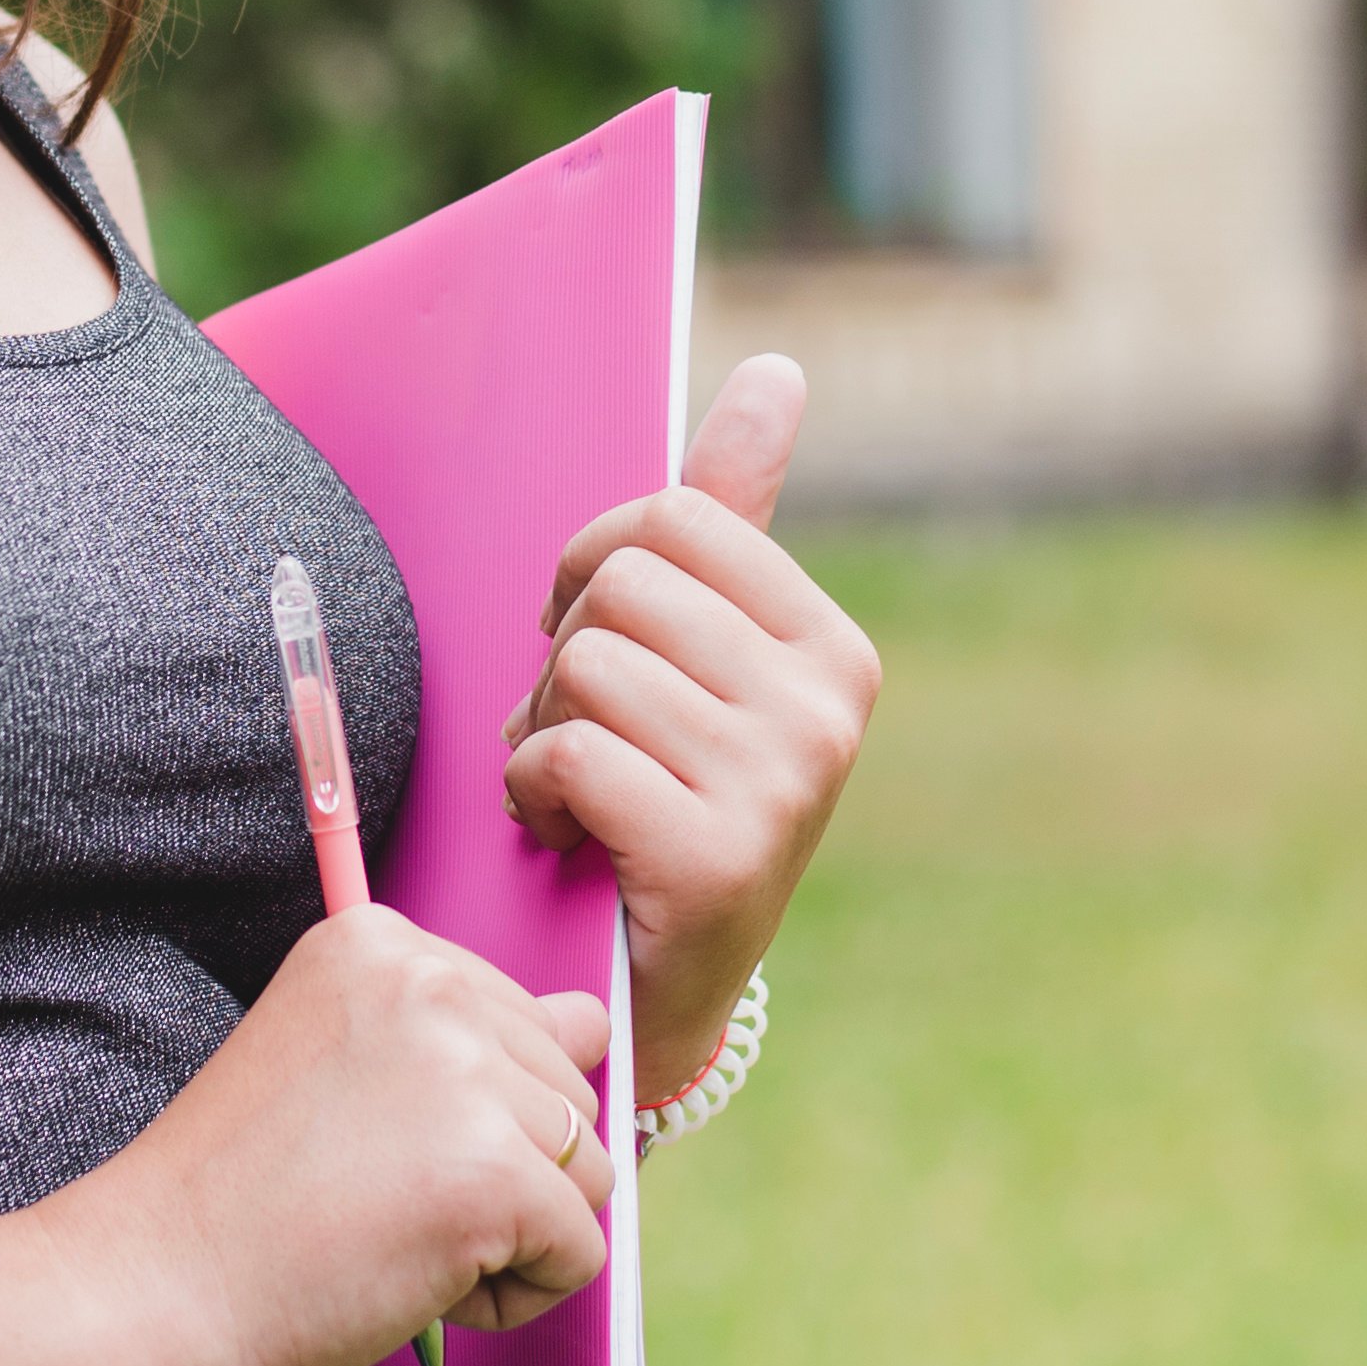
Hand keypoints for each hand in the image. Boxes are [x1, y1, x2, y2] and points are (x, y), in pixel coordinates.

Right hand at [48, 906, 616, 1365]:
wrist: (142, 1293)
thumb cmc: (232, 1202)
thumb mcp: (339, 1063)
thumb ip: (460, 1034)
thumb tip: (597, 1023)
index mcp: (380, 940)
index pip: (526, 1018)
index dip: (466, 1114)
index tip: (362, 1144)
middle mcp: (431, 982)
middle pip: (569, 1090)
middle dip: (498, 1171)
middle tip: (370, 1204)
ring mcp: (465, 1073)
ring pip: (589, 1170)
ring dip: (510, 1233)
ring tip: (392, 1241)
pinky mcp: (492, 1175)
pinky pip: (580, 1252)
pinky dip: (512, 1297)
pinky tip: (412, 1285)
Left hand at [504, 353, 876, 1110]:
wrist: (659, 994)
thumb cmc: (667, 801)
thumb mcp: (701, 662)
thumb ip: (731, 518)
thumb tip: (775, 371)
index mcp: (832, 648)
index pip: (672, 517)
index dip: (593, 571)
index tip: (596, 641)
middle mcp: (828, 710)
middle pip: (622, 584)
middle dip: (562, 654)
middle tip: (582, 732)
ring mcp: (784, 784)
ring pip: (586, 665)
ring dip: (541, 730)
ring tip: (576, 790)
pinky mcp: (719, 857)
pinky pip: (573, 753)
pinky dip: (534, 791)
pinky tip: (565, 834)